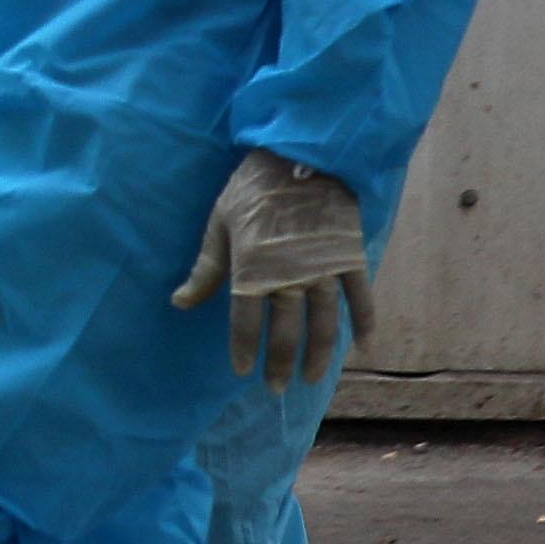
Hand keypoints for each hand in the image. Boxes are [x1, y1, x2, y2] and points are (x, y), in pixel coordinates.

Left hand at [168, 152, 373, 387]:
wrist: (300, 154)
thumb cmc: (251, 187)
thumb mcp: (219, 223)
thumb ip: (206, 268)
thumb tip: (180, 303)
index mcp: (253, 268)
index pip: (246, 320)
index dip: (244, 348)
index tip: (242, 371)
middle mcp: (290, 275)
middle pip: (286, 329)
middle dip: (280, 362)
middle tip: (277, 389)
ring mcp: (324, 268)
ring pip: (325, 322)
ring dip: (319, 353)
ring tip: (312, 378)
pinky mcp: (350, 256)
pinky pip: (360, 296)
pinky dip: (364, 321)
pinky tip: (362, 345)